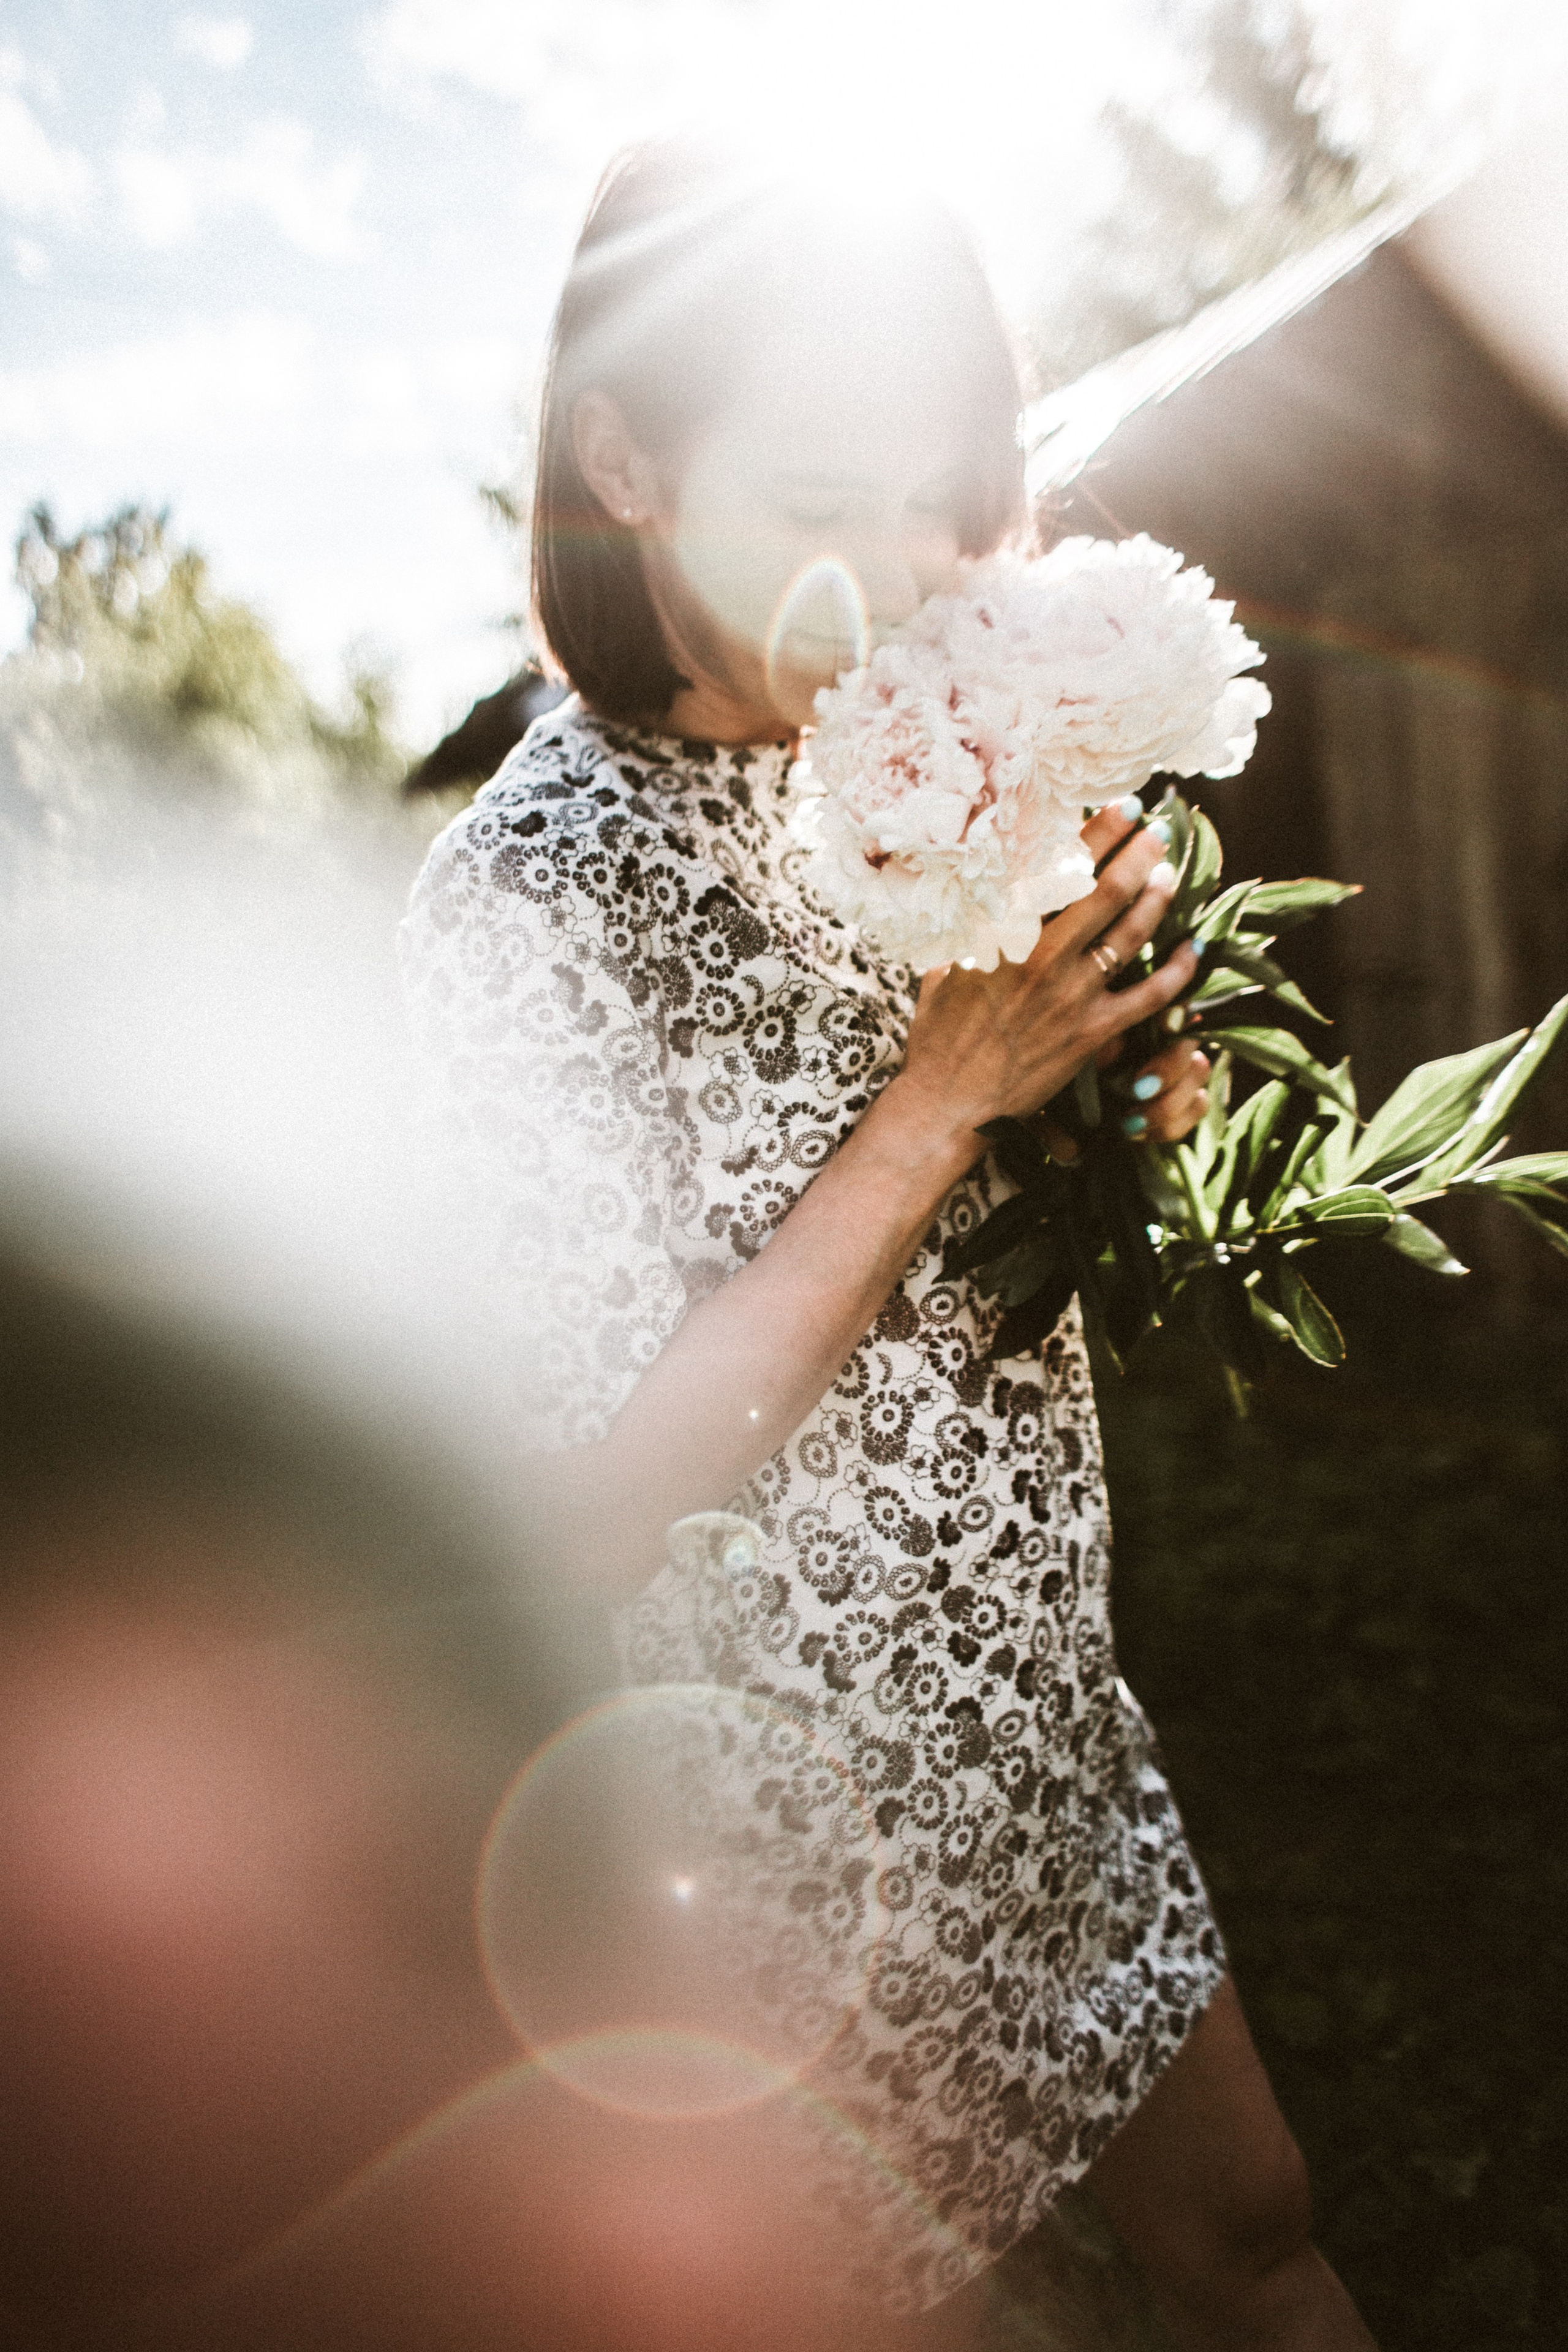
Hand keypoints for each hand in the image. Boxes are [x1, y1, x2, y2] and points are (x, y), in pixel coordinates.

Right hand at [893, 802, 1199, 1158]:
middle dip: (1137, 853)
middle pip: (1104, 890)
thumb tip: (988, 883)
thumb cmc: (941, 1034)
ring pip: (1130, 934)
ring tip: (1170, 873)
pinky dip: (1176, 971)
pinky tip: (1192, 949)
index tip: (1122, 807)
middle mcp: (1043, 957)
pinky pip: (1149, 996)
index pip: (1059, 868)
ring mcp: (1072, 995)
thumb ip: (974, 924)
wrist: (949, 1102)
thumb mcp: (946, 964)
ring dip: (1157, 898)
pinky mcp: (1093, 1032)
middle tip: (1158, 829)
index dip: (1096, 833)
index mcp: (1005, 934)